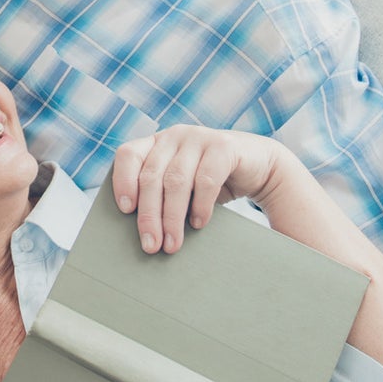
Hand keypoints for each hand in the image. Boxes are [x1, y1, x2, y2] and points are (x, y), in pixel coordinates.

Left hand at [112, 126, 282, 253]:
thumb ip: (161, 197)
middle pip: (151, 176)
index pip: (128, 155)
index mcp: (156, 143)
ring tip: (172, 244)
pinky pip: (206, 179)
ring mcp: (198, 137)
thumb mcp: (182, 187)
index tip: (125, 210)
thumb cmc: (211, 183)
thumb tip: (142, 234)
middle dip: (149, 215)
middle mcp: (174, 136)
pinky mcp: (223, 146)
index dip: (123, 181)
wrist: (259, 167)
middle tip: (151, 246)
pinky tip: (198, 224)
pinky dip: (200, 206)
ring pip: (176, 181)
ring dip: (172, 217)